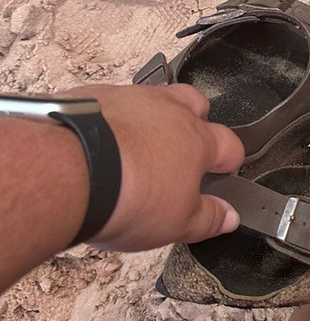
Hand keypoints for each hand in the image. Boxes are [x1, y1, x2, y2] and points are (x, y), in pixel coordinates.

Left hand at [67, 84, 244, 250]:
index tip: (226, 170)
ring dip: (153, 116)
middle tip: (184, 147)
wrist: (69, 172)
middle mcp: (169, 112)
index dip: (231, 159)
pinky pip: (112, 101)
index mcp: (196, 140)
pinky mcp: (95, 96)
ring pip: (154, 97)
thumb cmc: (125, 193)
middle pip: (196, 104)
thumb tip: (228, 218)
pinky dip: (112, 117)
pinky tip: (100, 140)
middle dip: (197, 121)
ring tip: (138, 143)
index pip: (229, 144)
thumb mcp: (176, 223)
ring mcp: (132, 100)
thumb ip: (208, 219)